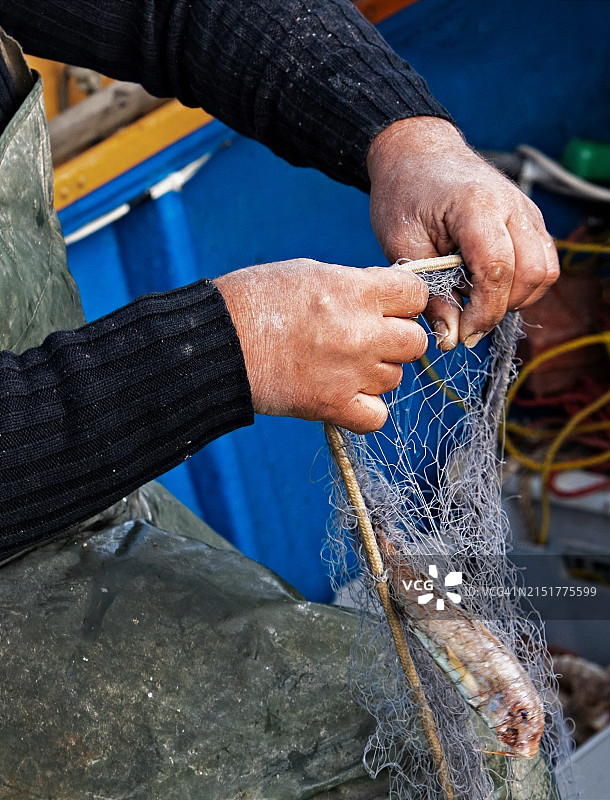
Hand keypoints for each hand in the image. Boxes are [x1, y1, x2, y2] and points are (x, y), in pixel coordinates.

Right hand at [214, 259, 427, 432]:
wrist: (219, 342)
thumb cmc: (256, 299)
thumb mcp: (310, 273)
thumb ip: (354, 286)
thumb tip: (380, 300)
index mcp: (356, 292)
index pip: (417, 294)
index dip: (404, 300)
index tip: (388, 306)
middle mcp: (362, 333)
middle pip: (415, 342)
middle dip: (396, 339)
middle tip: (368, 339)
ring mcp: (350, 372)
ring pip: (395, 378)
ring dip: (376, 373)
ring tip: (342, 365)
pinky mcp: (332, 405)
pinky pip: (376, 417)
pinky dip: (365, 410)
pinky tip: (345, 395)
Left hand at [367, 117, 558, 349]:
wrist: (417, 154)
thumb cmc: (404, 194)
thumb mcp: (402, 245)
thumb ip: (430, 293)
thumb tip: (451, 338)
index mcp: (477, 205)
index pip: (498, 269)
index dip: (484, 311)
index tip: (463, 332)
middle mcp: (512, 205)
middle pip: (532, 274)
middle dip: (502, 308)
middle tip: (467, 321)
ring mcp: (527, 211)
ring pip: (544, 271)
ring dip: (515, 298)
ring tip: (473, 299)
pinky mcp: (530, 221)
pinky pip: (541, 262)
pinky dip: (520, 284)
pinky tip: (484, 285)